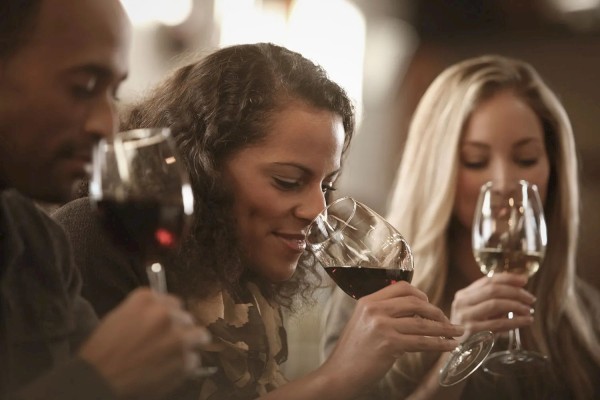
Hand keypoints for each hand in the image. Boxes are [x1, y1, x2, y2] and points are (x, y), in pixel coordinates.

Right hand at [78, 288, 210, 399]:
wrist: (97, 379)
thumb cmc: (102, 351)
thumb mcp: (119, 317)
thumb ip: (145, 311)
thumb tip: (166, 312)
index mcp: (147, 299)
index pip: (173, 302)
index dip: (170, 316)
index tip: (166, 325)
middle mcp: (165, 313)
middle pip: (187, 318)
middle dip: (179, 330)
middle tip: (167, 343)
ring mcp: (177, 336)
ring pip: (199, 336)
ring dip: (189, 345)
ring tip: (173, 356)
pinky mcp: (184, 360)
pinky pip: (194, 360)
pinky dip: (184, 366)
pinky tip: (167, 370)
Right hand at [323, 281, 462, 390]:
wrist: (339, 374)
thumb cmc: (353, 352)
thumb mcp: (363, 323)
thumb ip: (383, 313)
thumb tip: (414, 312)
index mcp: (368, 301)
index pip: (402, 287)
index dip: (421, 294)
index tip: (431, 305)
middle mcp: (375, 309)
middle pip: (416, 302)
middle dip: (437, 312)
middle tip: (448, 321)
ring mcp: (382, 325)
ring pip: (422, 323)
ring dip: (444, 328)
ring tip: (457, 333)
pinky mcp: (389, 343)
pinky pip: (422, 342)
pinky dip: (439, 344)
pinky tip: (449, 346)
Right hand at [450, 272, 535, 340]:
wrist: (455, 350)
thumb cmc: (469, 329)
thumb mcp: (475, 311)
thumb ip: (491, 300)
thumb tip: (518, 288)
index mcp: (463, 294)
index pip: (488, 280)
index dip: (508, 278)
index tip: (524, 280)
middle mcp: (462, 302)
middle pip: (493, 290)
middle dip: (515, 292)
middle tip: (531, 298)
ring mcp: (466, 316)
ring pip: (496, 304)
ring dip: (516, 306)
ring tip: (529, 310)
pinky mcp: (472, 330)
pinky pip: (498, 324)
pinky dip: (515, 321)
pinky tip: (525, 321)